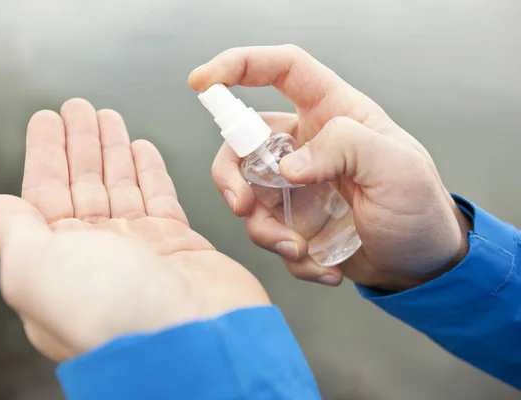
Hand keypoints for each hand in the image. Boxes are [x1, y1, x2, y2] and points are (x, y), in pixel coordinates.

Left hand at [0, 99, 268, 361]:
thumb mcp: (35, 268)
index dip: (45, 155)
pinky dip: (150, 171)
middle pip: (84, 185)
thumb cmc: (108, 310)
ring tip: (108, 115)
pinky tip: (141, 147)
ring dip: (113, 149)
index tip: (47, 119)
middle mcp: (97, 256)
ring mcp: (140, 249)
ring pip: (122, 186)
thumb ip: (16, 232)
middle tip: (79, 106)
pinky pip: (161, 197)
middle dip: (80, 143)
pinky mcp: (179, 244)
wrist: (191, 336)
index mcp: (57, 262)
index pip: (44, 196)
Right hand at [189, 45, 470, 291]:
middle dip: (232, 176)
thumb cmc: (419, 208)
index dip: (239, 65)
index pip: (282, 69)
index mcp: (334, 112)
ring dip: (263, 228)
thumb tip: (287, 166)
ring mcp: (296, 184)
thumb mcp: (397, 169)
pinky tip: (324, 265)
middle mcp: (308, 143)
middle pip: (243, 141)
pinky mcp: (293, 220)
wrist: (421, 266)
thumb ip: (345, 148)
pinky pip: (267, 231)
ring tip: (301, 251)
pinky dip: (288, 255)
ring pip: (247, 193)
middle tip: (242, 207)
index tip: (202, 83)